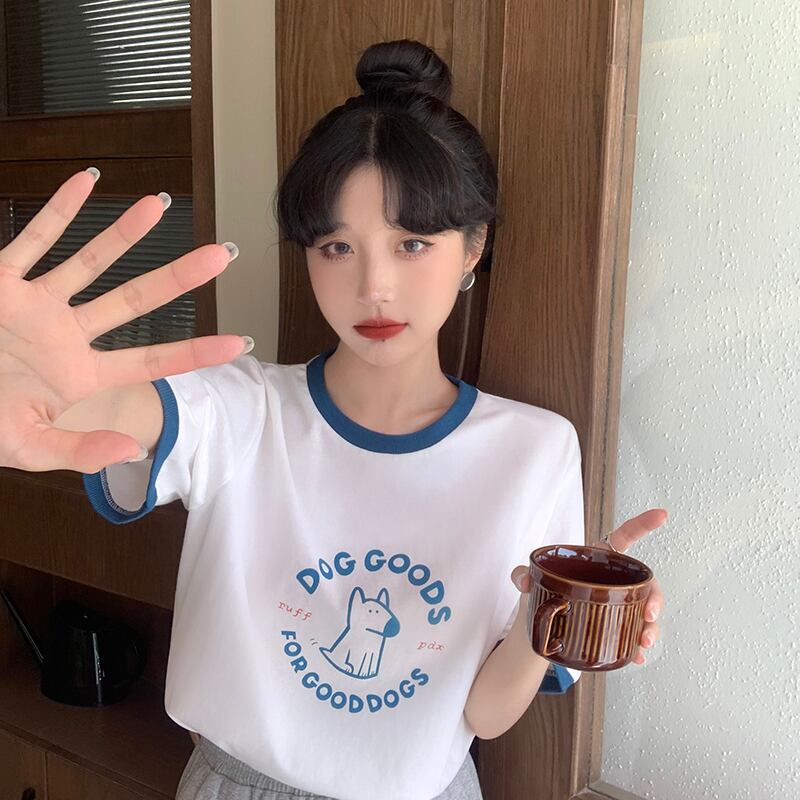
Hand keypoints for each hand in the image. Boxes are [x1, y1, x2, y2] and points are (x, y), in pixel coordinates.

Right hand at [0, 169, 246, 473]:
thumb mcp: (29, 447)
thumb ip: (80, 451)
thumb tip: (132, 449)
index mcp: (81, 374)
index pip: (150, 361)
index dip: (195, 353)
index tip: (240, 343)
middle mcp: (67, 334)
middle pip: (133, 300)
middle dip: (177, 278)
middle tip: (222, 256)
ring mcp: (36, 304)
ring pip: (89, 263)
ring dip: (123, 235)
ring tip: (159, 205)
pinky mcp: (0, 282)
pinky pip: (31, 241)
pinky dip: (56, 212)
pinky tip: (86, 183)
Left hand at [510, 508, 666, 665]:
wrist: (540, 624)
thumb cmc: (544, 591)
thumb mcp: (532, 579)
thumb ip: (523, 574)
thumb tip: (524, 581)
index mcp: (597, 559)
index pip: (623, 538)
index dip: (642, 525)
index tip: (661, 514)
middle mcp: (613, 580)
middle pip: (645, 582)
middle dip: (655, 598)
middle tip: (648, 615)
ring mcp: (618, 604)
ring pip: (645, 611)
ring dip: (650, 627)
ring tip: (643, 642)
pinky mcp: (616, 626)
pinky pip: (634, 634)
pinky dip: (638, 647)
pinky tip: (636, 655)